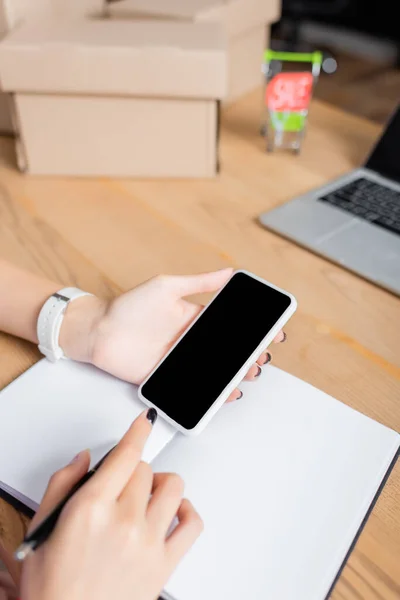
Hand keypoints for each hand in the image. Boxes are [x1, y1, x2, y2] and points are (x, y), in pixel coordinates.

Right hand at [20, 410, 201, 599]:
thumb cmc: (52, 589)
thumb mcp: (43, 530)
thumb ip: (63, 484)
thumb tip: (85, 458)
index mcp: (91, 509)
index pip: (125, 455)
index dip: (137, 432)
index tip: (144, 421)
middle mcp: (123, 521)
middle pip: (144, 469)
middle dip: (132, 471)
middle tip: (118, 486)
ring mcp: (148, 542)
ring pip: (172, 486)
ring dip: (159, 484)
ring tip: (146, 495)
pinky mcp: (165, 564)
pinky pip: (193, 523)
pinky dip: (186, 510)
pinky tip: (172, 513)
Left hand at [60, 269, 285, 400]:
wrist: (99, 331)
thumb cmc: (129, 306)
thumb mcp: (167, 287)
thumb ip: (199, 283)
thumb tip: (229, 271)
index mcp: (194, 318)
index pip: (230, 325)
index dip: (252, 329)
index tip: (271, 332)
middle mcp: (190, 341)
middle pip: (227, 351)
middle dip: (249, 355)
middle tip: (261, 357)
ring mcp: (181, 361)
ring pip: (216, 370)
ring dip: (236, 374)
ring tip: (249, 373)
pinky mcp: (169, 379)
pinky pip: (196, 387)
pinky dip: (214, 393)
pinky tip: (227, 392)